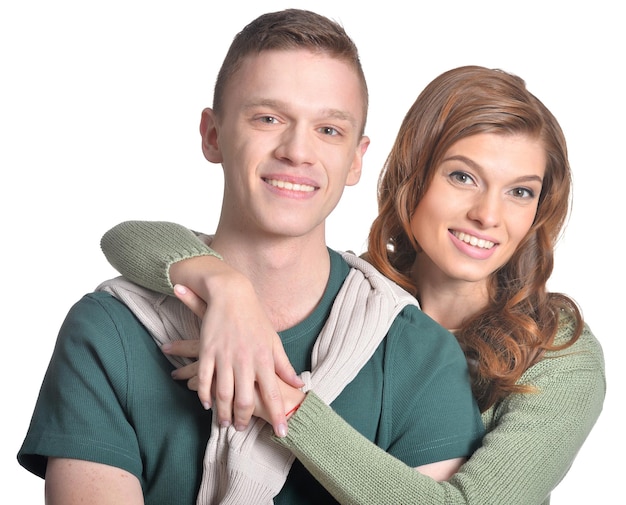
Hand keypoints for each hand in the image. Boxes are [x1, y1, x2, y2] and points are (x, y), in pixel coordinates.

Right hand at [164, 257, 303, 436]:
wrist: (232, 294)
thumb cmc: (255, 318)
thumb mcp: (273, 340)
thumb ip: (284, 365)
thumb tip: (299, 383)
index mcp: (264, 358)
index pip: (273, 393)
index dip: (278, 414)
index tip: (283, 432)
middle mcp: (245, 360)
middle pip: (245, 399)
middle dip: (244, 418)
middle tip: (242, 428)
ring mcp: (225, 356)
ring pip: (223, 394)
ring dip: (223, 412)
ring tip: (225, 422)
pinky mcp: (207, 351)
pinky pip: (205, 380)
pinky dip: (204, 395)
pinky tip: (206, 404)